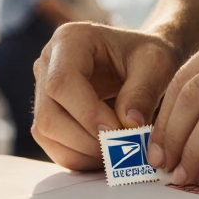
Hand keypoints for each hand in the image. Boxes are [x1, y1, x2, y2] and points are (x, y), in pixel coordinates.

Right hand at [32, 22, 182, 169]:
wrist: (141, 61)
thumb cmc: (147, 56)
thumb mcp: (156, 65)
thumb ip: (143, 92)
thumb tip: (128, 125)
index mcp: (70, 41)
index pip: (62, 83)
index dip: (87, 113)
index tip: (118, 131)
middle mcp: (47, 63)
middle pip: (48, 114)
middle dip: (85, 140)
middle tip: (122, 148)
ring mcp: (42, 90)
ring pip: (46, 133)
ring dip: (82, 152)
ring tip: (118, 152)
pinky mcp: (48, 113)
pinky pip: (52, 144)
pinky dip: (79, 157)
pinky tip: (106, 155)